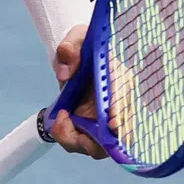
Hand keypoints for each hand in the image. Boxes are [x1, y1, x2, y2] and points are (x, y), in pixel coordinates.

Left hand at [47, 25, 107, 159]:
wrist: (79, 55)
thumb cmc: (82, 46)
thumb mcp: (75, 39)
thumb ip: (70, 49)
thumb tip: (64, 73)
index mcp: (120, 78)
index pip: (125, 97)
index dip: (120, 111)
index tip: (112, 122)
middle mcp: (119, 102)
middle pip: (120, 131)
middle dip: (99, 138)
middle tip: (67, 126)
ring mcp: (108, 118)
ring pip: (103, 144)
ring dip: (79, 140)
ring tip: (58, 124)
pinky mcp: (95, 126)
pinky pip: (88, 142)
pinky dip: (71, 138)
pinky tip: (58, 124)